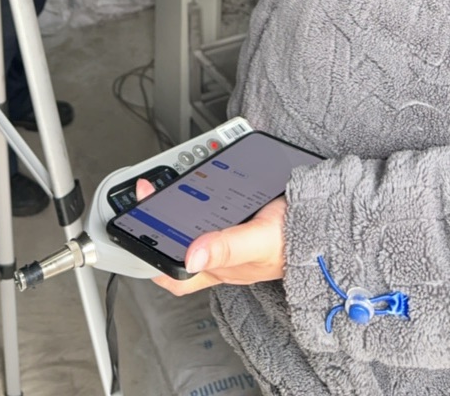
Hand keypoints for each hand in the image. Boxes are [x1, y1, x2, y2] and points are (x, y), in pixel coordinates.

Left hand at [134, 177, 285, 295]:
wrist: (327, 229)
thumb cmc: (296, 242)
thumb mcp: (259, 241)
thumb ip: (227, 247)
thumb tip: (191, 254)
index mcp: (221, 268)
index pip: (175, 275)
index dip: (149, 262)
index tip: (130, 238)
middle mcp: (223, 257)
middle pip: (179, 243)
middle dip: (158, 220)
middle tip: (146, 193)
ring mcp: (232, 240)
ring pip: (194, 225)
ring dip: (177, 205)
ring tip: (164, 181)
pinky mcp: (242, 222)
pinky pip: (214, 212)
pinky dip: (202, 197)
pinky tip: (200, 181)